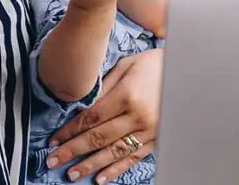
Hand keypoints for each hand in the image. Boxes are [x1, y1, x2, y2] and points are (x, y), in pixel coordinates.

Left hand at [48, 49, 161, 183]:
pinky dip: (116, 169)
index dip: (70, 131)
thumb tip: (81, 105)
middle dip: (73, 150)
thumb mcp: (126, 66)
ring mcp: (149, 130)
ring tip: (73, 173)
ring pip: (114, 152)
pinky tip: (100, 178)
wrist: (185, 70)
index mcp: (127, 95)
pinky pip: (133, 157)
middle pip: (99, 138)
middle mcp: (138, 116)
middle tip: (53, 161)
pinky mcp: (156, 139)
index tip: (54, 140)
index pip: (91, 118)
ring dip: (91, 164)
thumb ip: (104, 86)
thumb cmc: (153, 64)